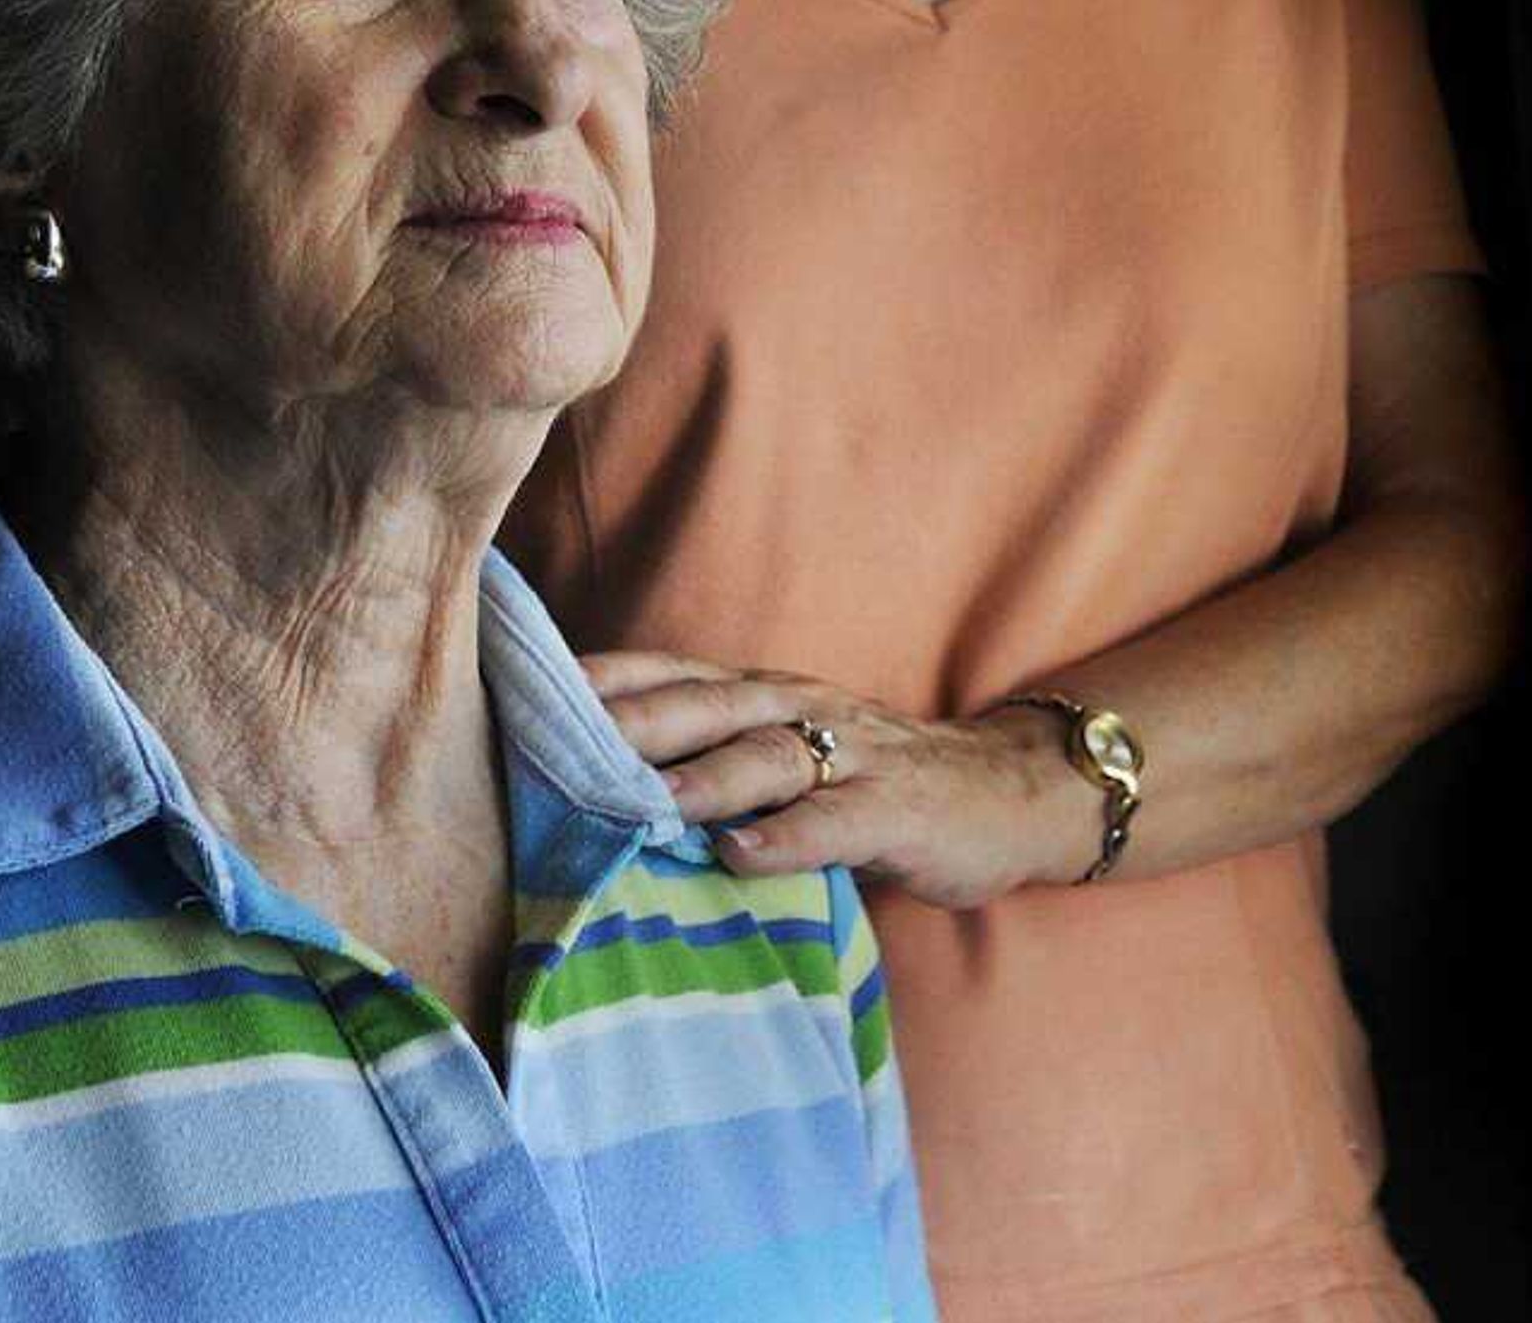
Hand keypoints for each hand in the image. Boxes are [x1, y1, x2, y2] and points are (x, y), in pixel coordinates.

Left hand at [581, 651, 1095, 910]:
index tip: (524, 696)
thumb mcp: (789, 761)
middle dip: (630, 724)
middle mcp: (798, 710)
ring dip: (703, 777)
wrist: (1007, 795)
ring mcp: (851, 756)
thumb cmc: (874, 784)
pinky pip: (837, 820)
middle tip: (557, 748)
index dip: (602, 682)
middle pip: (703, 706)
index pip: (669, 675)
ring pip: (765, 754)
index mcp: (762, 696)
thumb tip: (596, 800)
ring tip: (647, 803)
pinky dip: (789, 837)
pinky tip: (745, 856)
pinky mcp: (897, 809)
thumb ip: (710, 770)